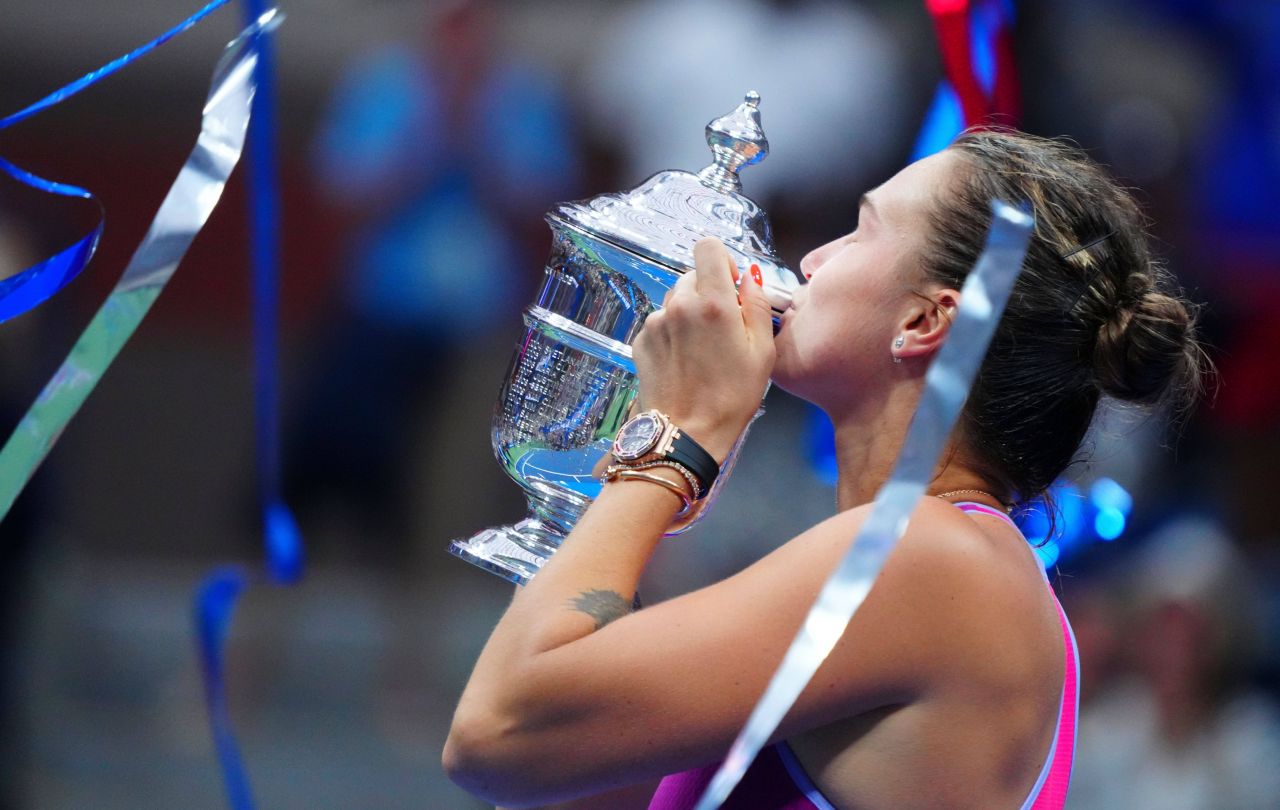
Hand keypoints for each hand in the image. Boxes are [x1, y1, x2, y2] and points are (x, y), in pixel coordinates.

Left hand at [632, 238, 774, 461]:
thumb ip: (758, 306)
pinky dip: (673, 333)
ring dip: (690, 313)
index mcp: (712, 302)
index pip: (708, 247)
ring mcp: (655, 322)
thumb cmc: (731, 398)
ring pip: (676, 300)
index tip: (731, 284)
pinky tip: (684, 361)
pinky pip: (661, 322)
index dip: (722, 260)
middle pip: (693, 275)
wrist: (685, 435)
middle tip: (723, 328)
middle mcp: (679, 305)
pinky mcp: (641, 340)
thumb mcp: (762, 352)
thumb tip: (748, 279)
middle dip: (709, 292)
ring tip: (703, 350)